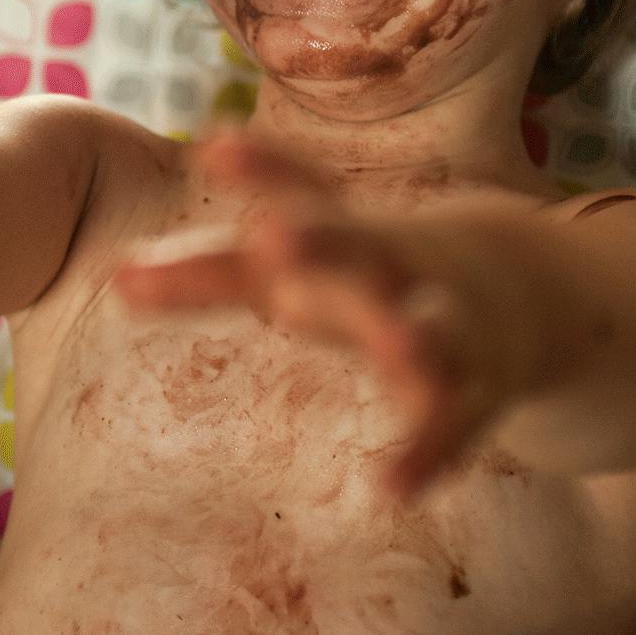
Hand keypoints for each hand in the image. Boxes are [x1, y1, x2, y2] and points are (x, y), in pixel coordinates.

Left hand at [113, 134, 542, 499]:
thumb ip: (211, 273)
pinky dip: (424, 454)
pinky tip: (392, 488)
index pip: (299, 192)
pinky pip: (451, 426)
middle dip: (320, 240)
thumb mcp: (298, 269)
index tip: (211, 148)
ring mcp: (444, 323)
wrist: (520, 286)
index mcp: (348, 233)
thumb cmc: (374, 273)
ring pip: (430, 328)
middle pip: (359, 246)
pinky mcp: (476, 389)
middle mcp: (396, 267)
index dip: (261, 170)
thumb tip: (115, 279)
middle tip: (275, 235)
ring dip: (410, 335)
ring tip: (397, 344)